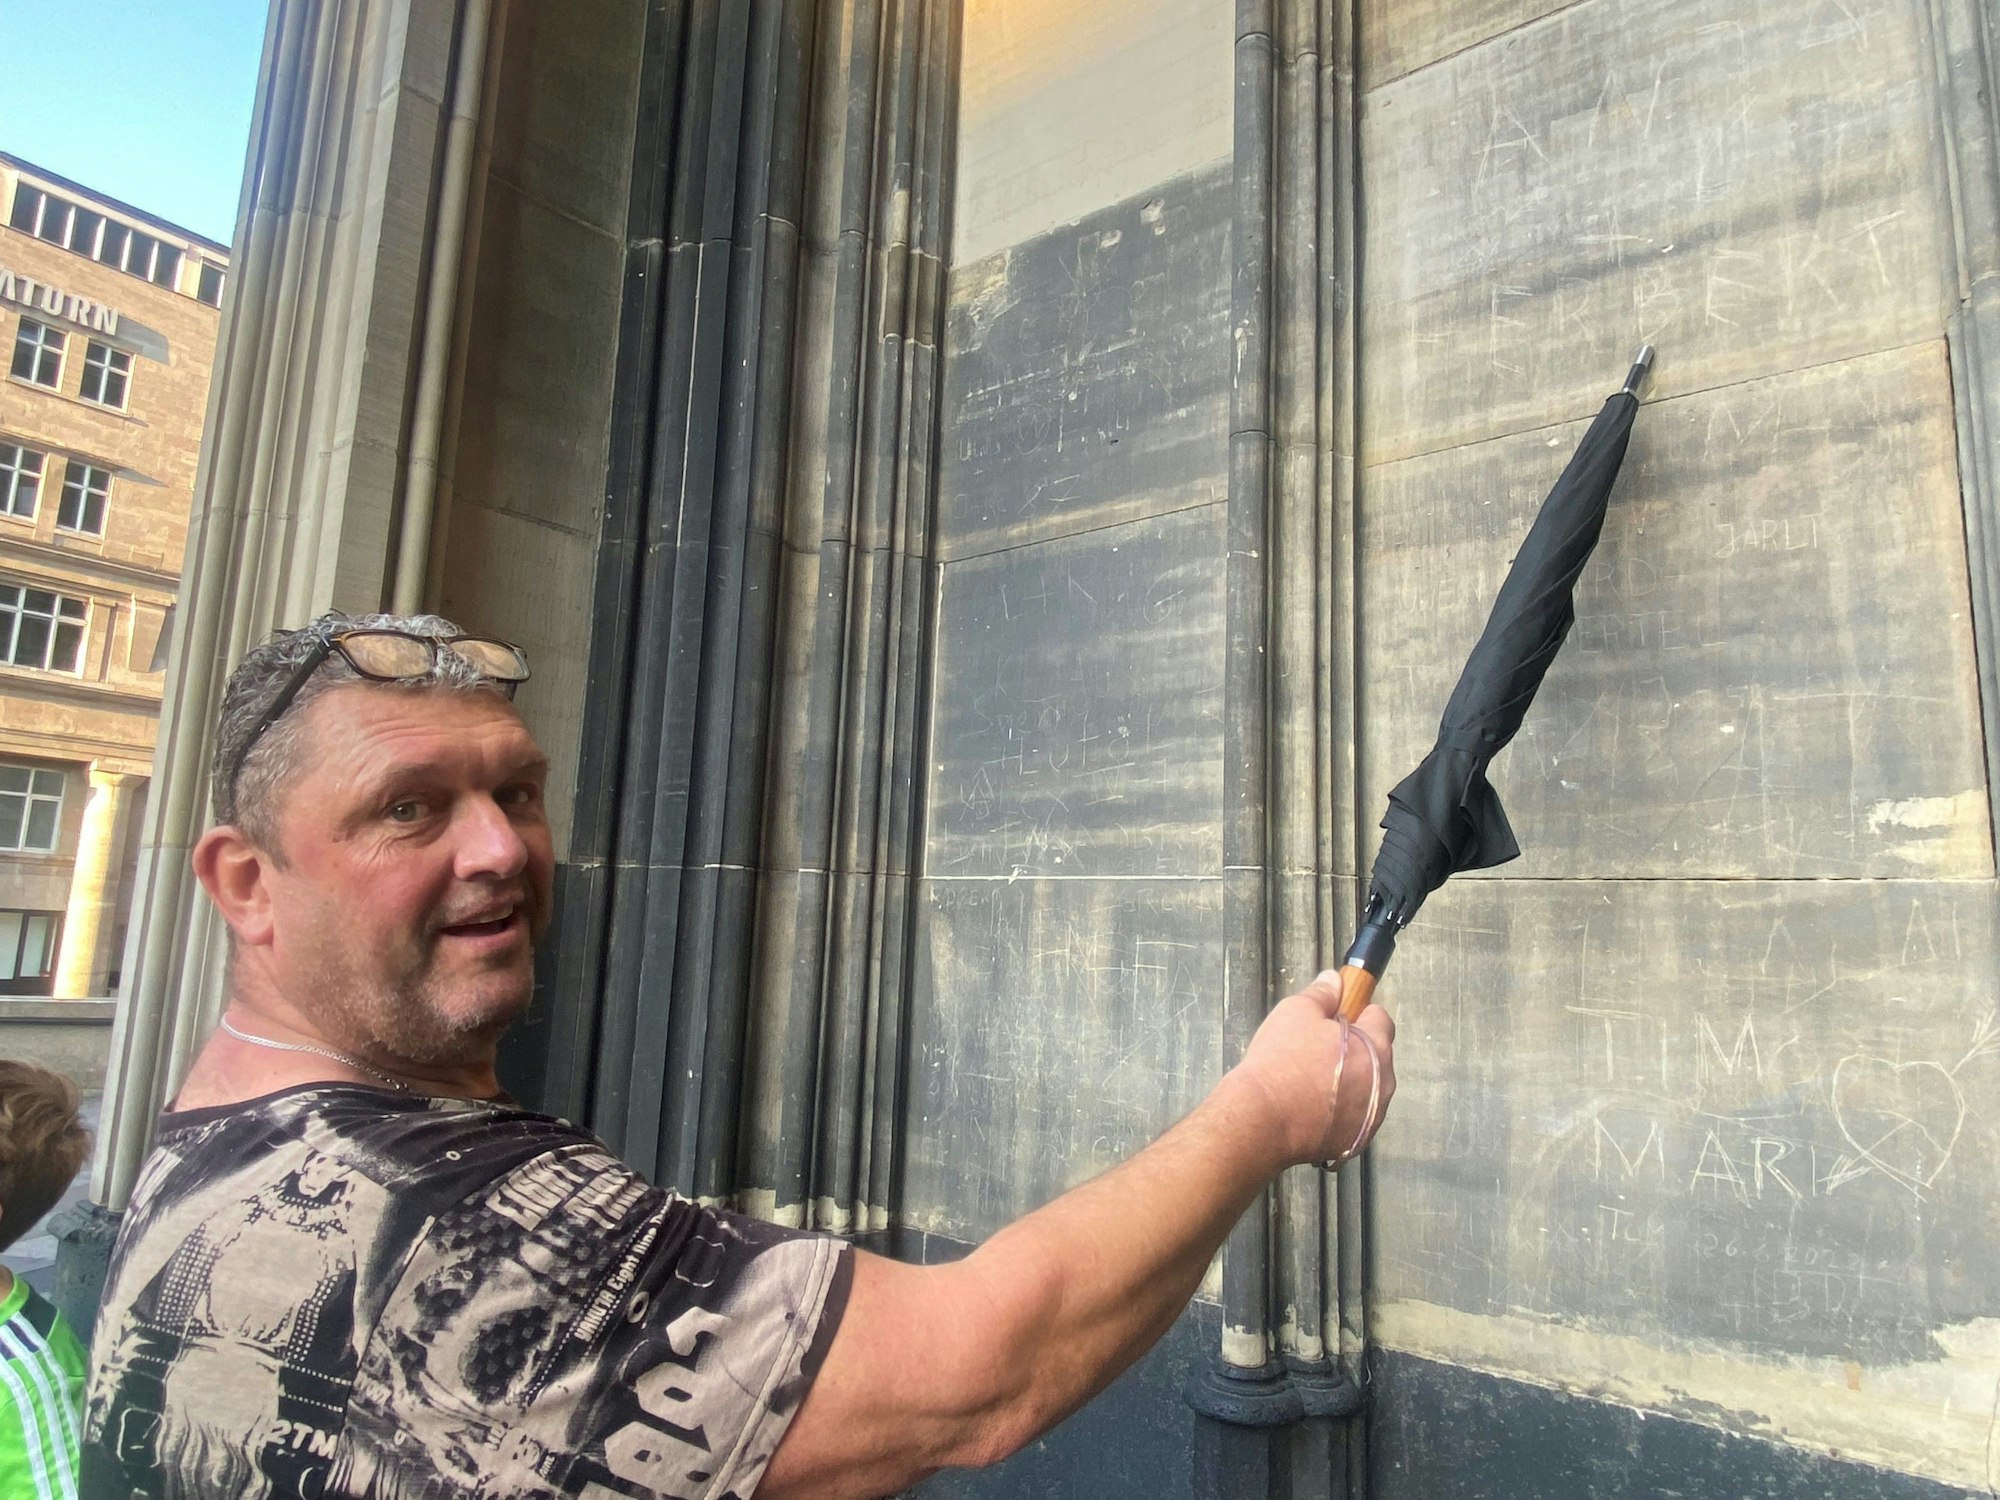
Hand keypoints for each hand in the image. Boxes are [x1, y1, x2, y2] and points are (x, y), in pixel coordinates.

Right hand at [1229, 969, 1396, 1167]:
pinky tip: (1311, 1108)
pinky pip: (1353, 1116)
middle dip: (1353, 1049)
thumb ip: (1322, 994)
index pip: (1380, 1017)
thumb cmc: (1281, 1061)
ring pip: (1366, 1088)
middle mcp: (1384, 1083)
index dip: (1356, 1014)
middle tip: (1315, 1050)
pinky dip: (1339, 1110)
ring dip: (1348, 1082)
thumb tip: (1335, 981)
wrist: (1263, 1120)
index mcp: (1376, 1046)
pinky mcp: (1356, 1142)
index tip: (1333, 1019)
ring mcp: (1373, 1117)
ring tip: (1310, 1082)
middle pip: (1375, 1055)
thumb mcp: (1295, 1012)